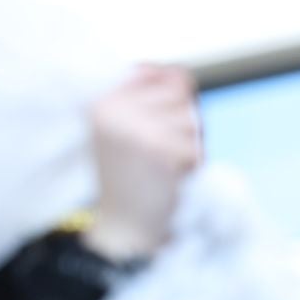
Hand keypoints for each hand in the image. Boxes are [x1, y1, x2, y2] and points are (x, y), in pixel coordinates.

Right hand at [82, 65, 203, 260]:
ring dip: (190, 145)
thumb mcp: (127, 129)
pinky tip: (170, 179)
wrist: (124, 225)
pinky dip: (192, 165)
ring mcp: (136, 128)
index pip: (168, 74)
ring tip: (164, 166)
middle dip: (186, 123)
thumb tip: (180, 73)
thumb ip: (152, 99)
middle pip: (184, 95)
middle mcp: (114, 109)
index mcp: (104, 100)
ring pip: (193, 121)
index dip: (179, 101)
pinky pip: (196, 147)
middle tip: (164, 152)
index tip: (160, 127)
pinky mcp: (159, 150)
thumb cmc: (133, 178)